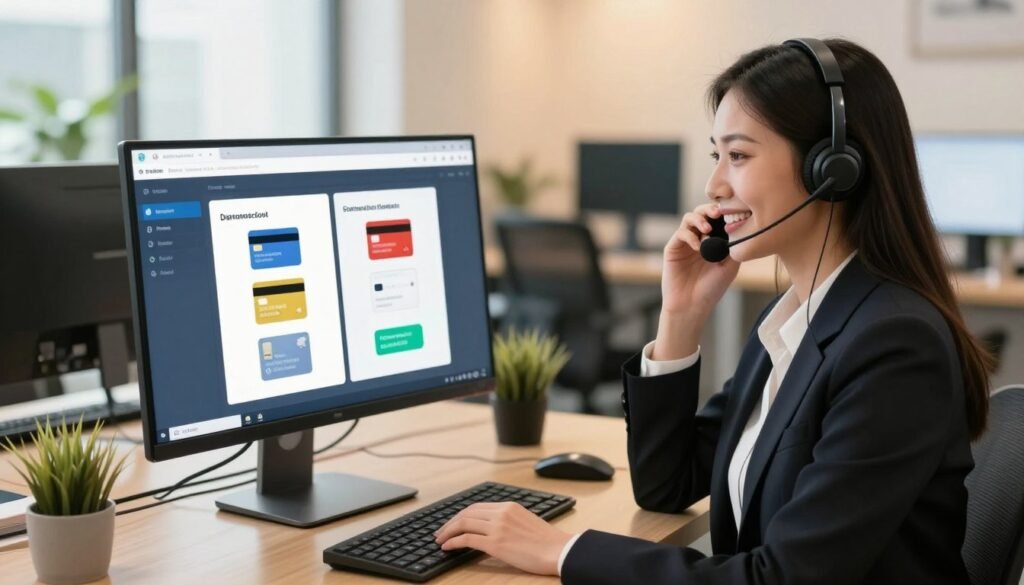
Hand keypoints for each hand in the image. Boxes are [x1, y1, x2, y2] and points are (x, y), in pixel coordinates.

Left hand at [433, 502, 573, 575]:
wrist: (558, 550)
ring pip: (464, 523)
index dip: (461, 515)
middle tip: (440, 531)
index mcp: (509, 506)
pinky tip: (447, 547)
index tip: (452, 522)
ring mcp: (498, 527)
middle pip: (467, 513)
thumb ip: (507, 520)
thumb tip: (491, 529)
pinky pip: (467, 539)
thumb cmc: (547, 541)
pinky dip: (454, 542)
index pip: (477, 507)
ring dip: (448, 532)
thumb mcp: (525, 521)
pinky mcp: (496, 543)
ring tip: (440, 540)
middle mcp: (501, 513)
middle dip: (450, 522)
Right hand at [654, 203, 740, 358]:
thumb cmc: (712, 289)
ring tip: (707, 229)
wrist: (692, 305)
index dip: (723, 212)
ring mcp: (685, 243)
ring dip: (699, 219)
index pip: (717, 219)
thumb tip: (739, 225)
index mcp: (714, 241)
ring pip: (689, 218)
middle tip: (718, 213)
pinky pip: (680, 233)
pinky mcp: (673, 248)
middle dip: (710, 209)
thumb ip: (734, 246)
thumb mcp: (730, 266)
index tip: (732, 211)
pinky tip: (698, 245)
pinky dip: (689, 235)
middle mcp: (699, 239)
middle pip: (702, 213)